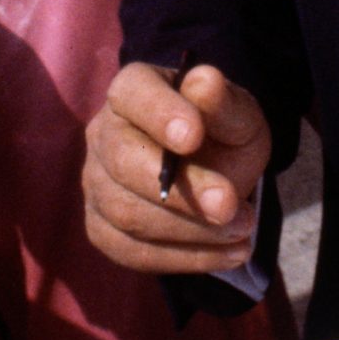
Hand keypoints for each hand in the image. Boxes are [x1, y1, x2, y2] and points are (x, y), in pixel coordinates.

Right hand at [84, 61, 269, 274]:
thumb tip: (206, 81)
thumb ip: (223, 104)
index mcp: (134, 90)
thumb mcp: (238, 116)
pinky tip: (229, 252)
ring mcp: (96, 182)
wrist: (214, 176)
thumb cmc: (222, 135)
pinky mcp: (102, 228)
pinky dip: (185, 257)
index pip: (133, 93)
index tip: (193, 136)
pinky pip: (133, 251)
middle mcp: (103, 133)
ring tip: (243, 229)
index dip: (159, 113)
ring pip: (127, 213)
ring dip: (191, 229)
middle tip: (229, 206)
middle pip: (122, 161)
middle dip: (181, 190)